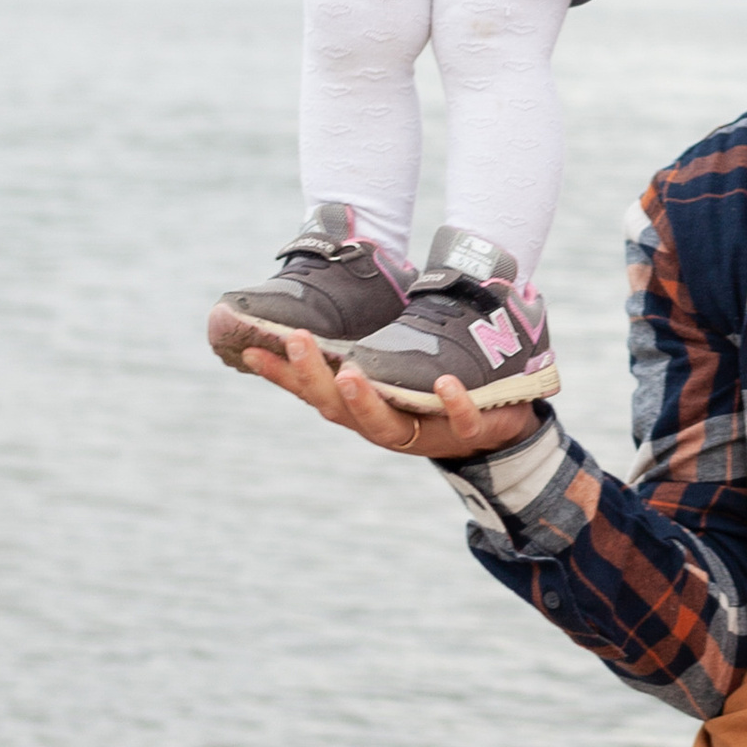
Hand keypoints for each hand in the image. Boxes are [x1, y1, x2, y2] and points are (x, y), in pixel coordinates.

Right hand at [242, 327, 536, 461]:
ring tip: (349, 374)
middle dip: (314, 377)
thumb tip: (312, 314)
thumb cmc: (428, 394)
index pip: (311, 393)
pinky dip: (452, 403)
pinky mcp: (469, 428)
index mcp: (360, 410)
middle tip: (296, 340)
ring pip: (386, 426)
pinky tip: (444, 383)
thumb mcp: (388, 369)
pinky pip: (460, 420)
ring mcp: (424, 432)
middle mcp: (383, 425)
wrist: (497, 426)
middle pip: (338, 410)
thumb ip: (355, 348)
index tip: (249, 349)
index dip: (281, 374)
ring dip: (365, 401)